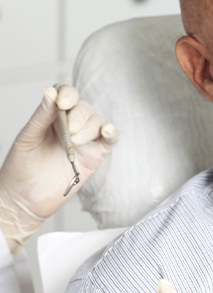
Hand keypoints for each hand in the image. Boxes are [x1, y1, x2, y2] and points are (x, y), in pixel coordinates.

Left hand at [0, 85, 116, 252]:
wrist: (24, 199)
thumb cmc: (21, 169)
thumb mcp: (27, 138)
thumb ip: (41, 116)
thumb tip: (50, 92)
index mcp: (52, 117)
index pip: (66, 95)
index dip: (68, 94)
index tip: (63, 103)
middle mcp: (70, 125)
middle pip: (84, 108)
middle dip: (78, 116)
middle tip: (68, 131)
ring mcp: (84, 140)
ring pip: (97, 122)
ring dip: (88, 128)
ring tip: (75, 142)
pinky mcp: (94, 155)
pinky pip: (110, 140)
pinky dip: (112, 133)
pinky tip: (107, 131)